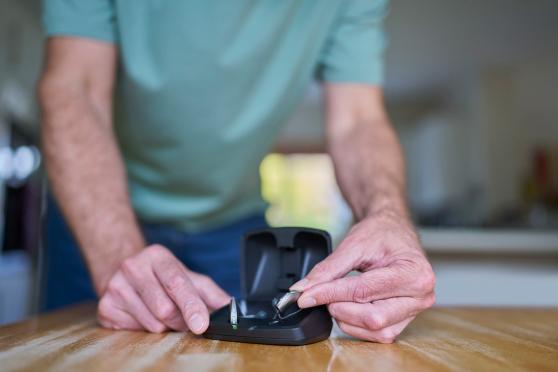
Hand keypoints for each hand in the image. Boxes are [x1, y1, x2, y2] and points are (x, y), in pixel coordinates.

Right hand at [97, 244, 229, 333]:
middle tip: (183, 319)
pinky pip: (135, 331)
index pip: (177, 283)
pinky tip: (142, 315)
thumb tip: (231, 307)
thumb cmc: (160, 277)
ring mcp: (116, 286)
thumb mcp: (187, 276)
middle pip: (165, 308)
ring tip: (160, 313)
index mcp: (157, 255)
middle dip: (180, 321)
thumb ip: (210, 292)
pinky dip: (145, 329)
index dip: (192, 306)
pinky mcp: (104, 307)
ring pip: (152, 323)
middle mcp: (133, 267)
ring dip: (164, 326)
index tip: (202, 324)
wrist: (121, 272)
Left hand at [291, 212, 434, 342]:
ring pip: (375, 330)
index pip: (364, 291)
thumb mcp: (353, 244)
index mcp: (414, 273)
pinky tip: (348, 307)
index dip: (330, 294)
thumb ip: (328, 269)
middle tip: (322, 293)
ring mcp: (415, 311)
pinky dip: (356, 325)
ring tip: (337, 297)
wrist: (394, 229)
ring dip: (347, 319)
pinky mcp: (404, 320)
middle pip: (372, 317)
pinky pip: (378, 334)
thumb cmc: (381, 233)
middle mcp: (421, 296)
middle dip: (340, 308)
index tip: (305, 296)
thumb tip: (304, 289)